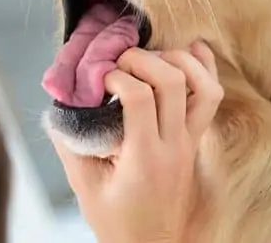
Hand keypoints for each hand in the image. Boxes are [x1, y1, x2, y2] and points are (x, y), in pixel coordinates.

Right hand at [50, 41, 222, 242]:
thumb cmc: (116, 220)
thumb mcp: (84, 186)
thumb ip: (70, 143)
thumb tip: (60, 104)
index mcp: (144, 157)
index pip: (140, 97)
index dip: (117, 76)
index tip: (100, 78)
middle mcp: (174, 146)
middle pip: (173, 82)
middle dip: (143, 58)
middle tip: (120, 61)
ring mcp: (190, 142)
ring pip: (204, 87)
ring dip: (179, 60)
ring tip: (151, 56)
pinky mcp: (195, 141)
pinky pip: (211, 98)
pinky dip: (204, 69)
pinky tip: (191, 50)